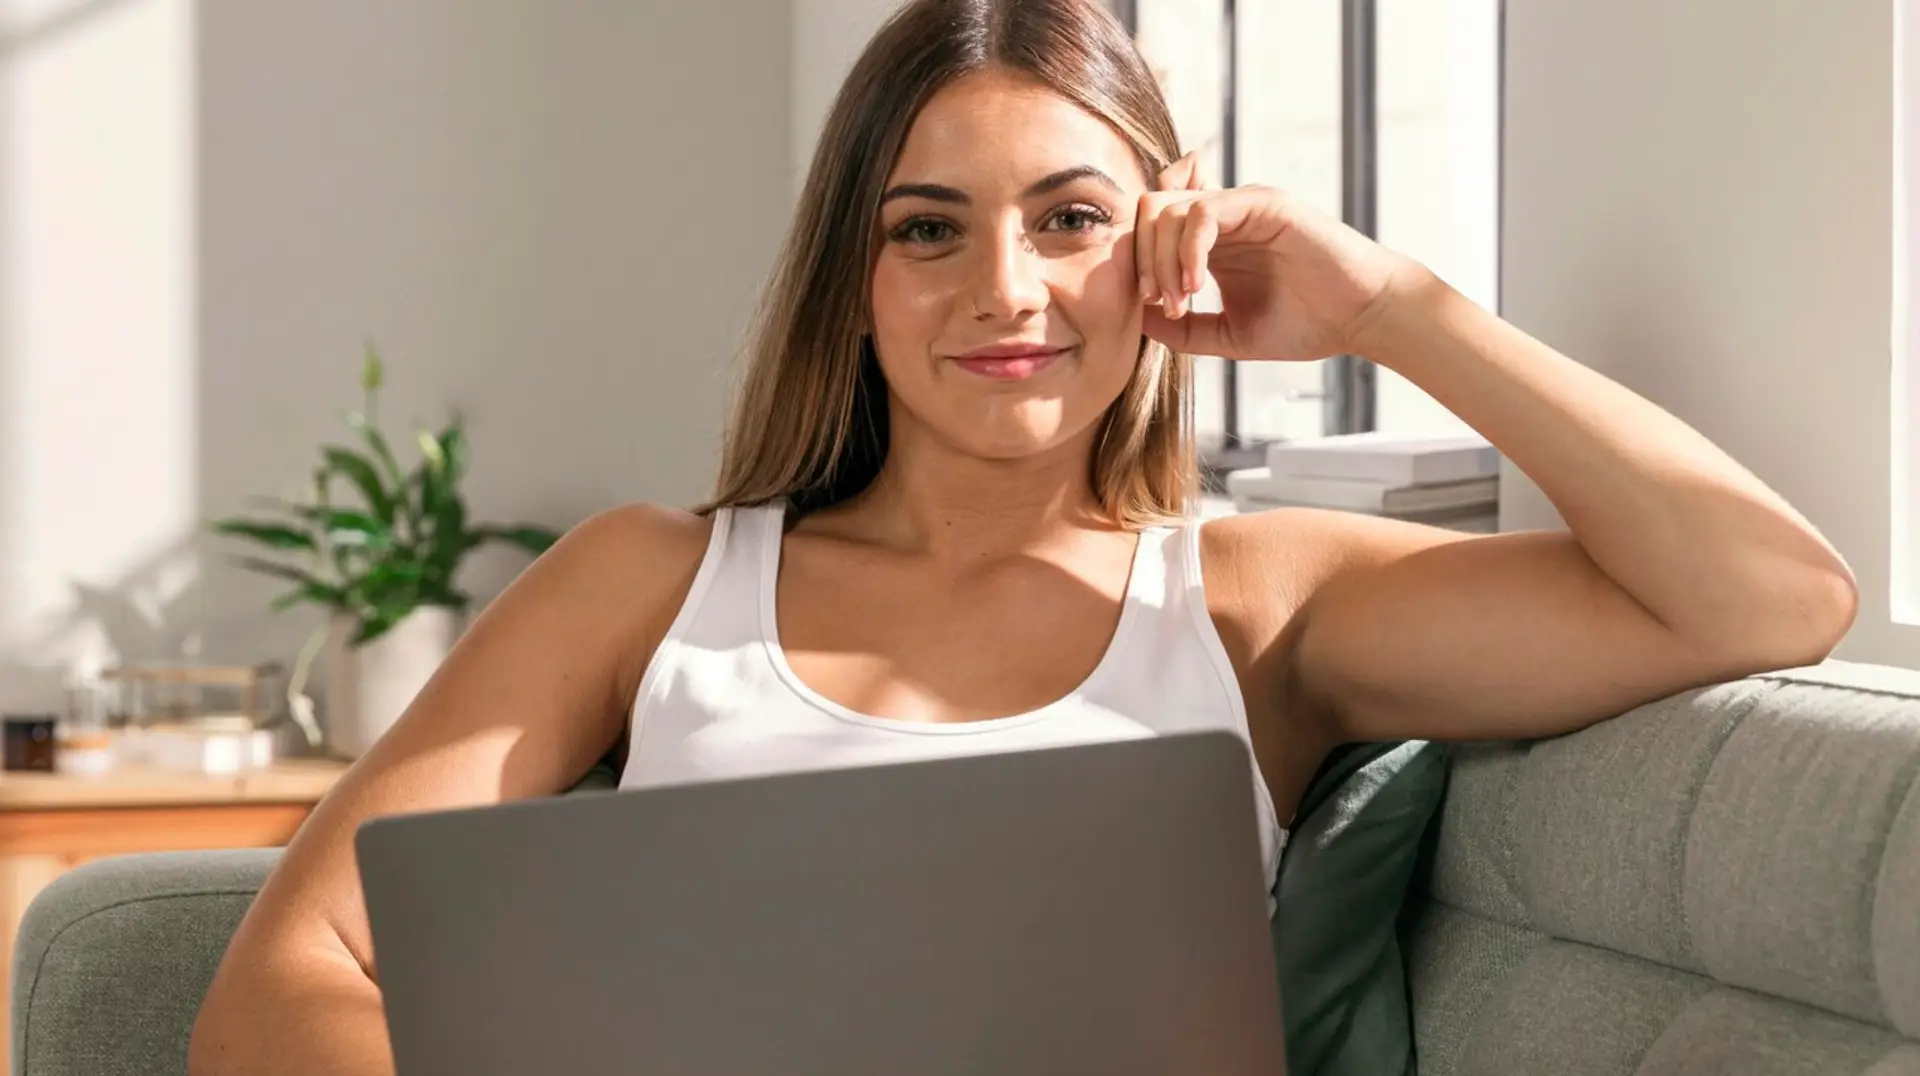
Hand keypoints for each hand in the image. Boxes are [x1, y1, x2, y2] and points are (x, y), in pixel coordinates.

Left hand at [1134, 153, 1412, 361]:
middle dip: (1143, 260)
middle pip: (1148, 212)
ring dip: (1163, 259)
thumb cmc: (1306, 324)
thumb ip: (1182, 329)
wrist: (1361, 317)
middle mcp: (1221, 217)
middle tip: (1162, 304)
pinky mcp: (1261, 202)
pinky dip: (1189, 250)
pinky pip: (1202, 211)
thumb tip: (1136, 318)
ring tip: (1181, 301)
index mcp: (1210, 243)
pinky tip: (1199, 286)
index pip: (1149, 230)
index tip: (1150, 308)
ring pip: (1168, 208)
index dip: (1137, 265)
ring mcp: (1240, 205)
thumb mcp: (1228, 335)